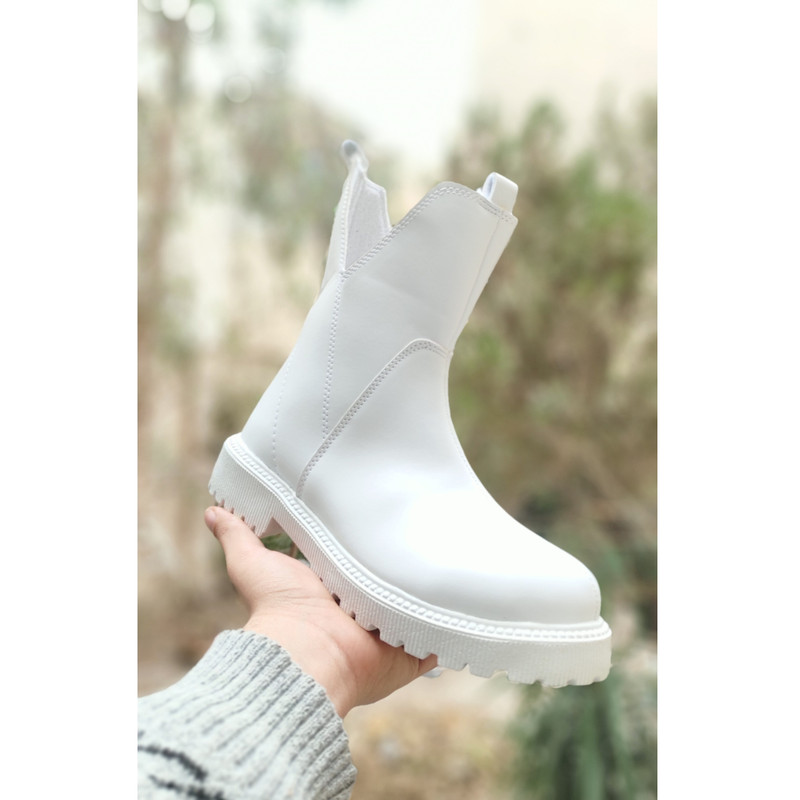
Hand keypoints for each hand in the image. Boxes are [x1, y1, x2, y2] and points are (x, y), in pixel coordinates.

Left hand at [205, 506, 437, 716]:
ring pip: (417, 606)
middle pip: (390, 583)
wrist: (306, 655)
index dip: (366, 544)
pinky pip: (439, 635)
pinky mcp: (411, 652)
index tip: (380, 515)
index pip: (357, 563)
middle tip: (422, 530)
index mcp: (333, 590)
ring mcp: (389, 632)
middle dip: (401, 566)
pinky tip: (464, 599)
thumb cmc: (278, 610)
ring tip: (451, 557)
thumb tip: (213, 510)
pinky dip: (450, 623)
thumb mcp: (253, 565)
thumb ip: (239, 537)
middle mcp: (362, 612)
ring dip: (429, 592)